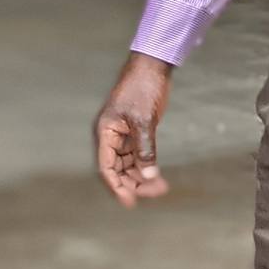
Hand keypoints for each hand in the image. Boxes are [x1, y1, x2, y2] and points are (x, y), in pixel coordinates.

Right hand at [94, 53, 172, 207]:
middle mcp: (111, 135)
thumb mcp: (144, 120)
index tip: (130, 202)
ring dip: (142, 177)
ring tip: (162, 187)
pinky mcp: (135, 132)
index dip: (117, 186)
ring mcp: (123, 134)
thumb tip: (149, 175)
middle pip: (118, 169)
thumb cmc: (143, 88)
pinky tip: (159, 176)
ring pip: (128, 165)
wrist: (153, 66)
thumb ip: (145, 149)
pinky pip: (137, 156)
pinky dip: (147, 167)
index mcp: (106, 131)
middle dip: (134, 184)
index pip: (106, 167)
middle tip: (155, 193)